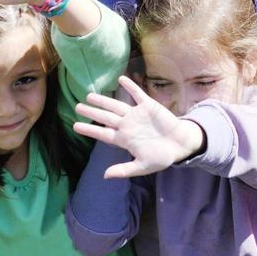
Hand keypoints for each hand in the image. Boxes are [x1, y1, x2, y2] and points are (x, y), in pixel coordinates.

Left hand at [74, 76, 206, 176]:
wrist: (180, 144)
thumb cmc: (162, 156)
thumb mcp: (143, 167)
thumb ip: (124, 170)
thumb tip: (105, 176)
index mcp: (124, 139)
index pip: (103, 133)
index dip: (89, 129)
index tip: (75, 126)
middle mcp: (127, 125)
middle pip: (106, 117)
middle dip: (92, 112)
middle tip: (77, 106)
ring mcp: (136, 115)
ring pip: (116, 105)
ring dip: (104, 100)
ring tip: (90, 95)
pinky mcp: (148, 106)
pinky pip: (137, 94)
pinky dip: (130, 86)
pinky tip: (121, 79)